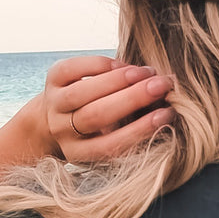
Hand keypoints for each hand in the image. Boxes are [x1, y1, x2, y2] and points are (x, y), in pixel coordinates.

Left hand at [38, 54, 174, 163]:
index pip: (111, 145)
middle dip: (132, 98)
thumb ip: (129, 130)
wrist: (55, 116)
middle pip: (97, 115)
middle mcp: (63, 131)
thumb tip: (164, 109)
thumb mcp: (108, 139)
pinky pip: (75, 68)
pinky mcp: (51, 79)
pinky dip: (102, 64)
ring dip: (119, 79)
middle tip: (161, 86)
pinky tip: (123, 65)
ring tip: (146, 73)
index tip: (166, 115)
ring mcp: (54, 105)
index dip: (139, 130)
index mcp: (79, 153)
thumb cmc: (95, 130)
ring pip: (85, 91)